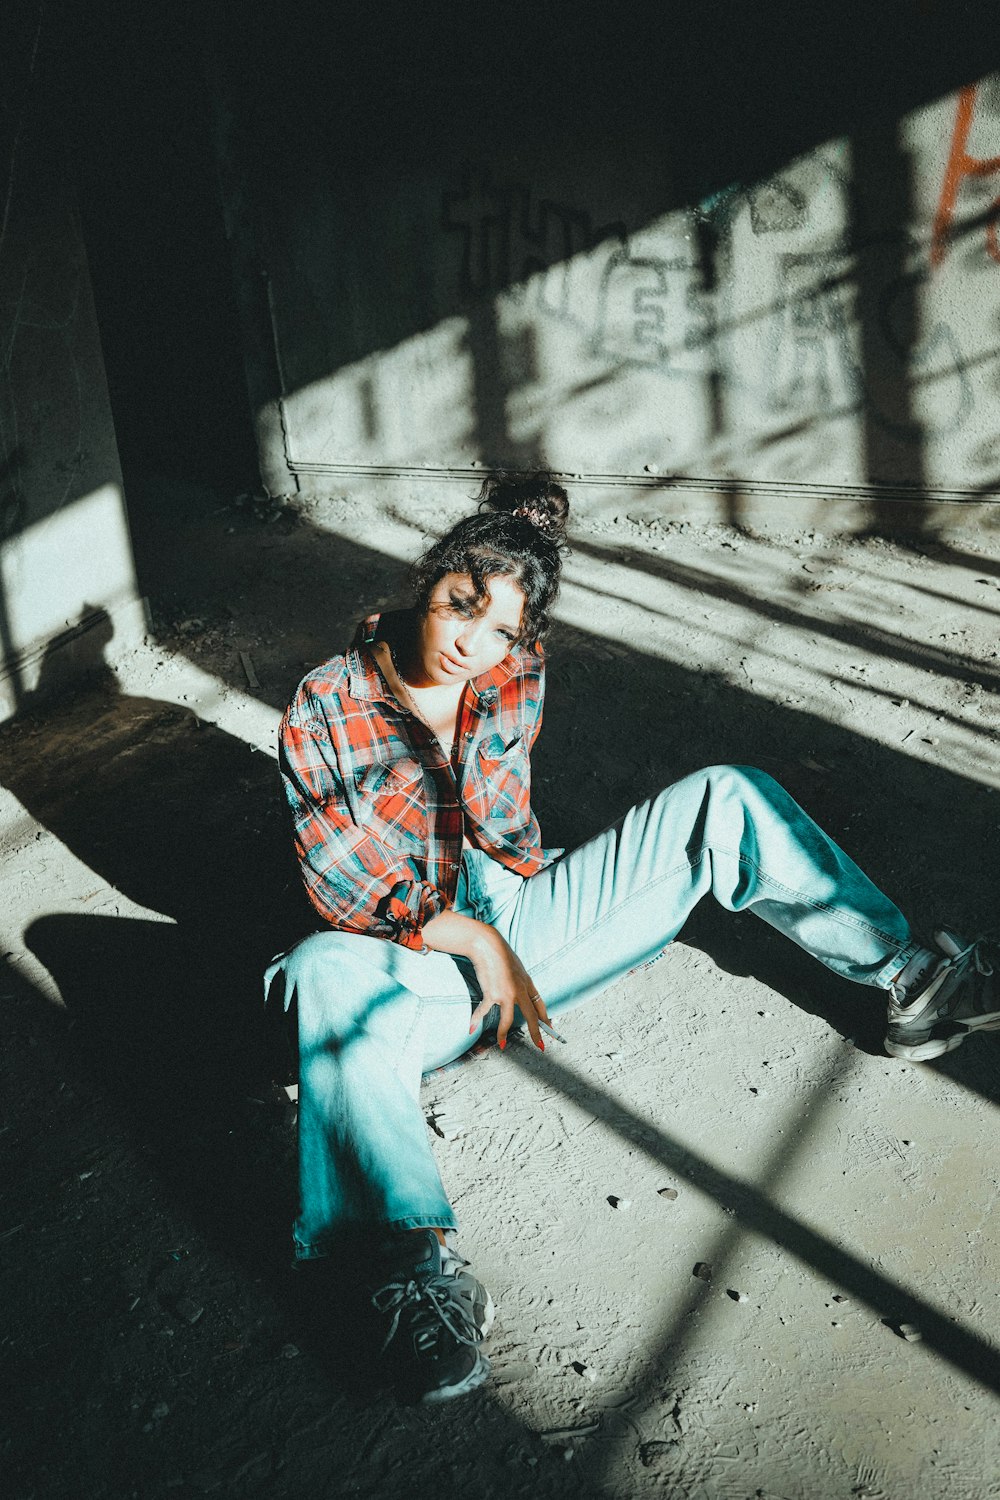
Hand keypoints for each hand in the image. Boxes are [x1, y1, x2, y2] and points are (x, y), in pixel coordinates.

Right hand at [468, 928, 549, 1050]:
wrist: (488, 945)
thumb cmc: (500, 953)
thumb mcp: (516, 966)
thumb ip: (518, 980)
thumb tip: (518, 990)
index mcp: (527, 983)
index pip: (540, 1005)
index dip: (546, 1019)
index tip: (551, 1029)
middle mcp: (520, 990)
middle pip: (532, 1016)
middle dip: (537, 1033)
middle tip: (541, 1047)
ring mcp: (506, 993)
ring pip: (508, 1019)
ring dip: (504, 1033)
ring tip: (503, 1044)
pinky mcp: (491, 993)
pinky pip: (484, 1011)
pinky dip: (475, 1019)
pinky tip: (471, 1028)